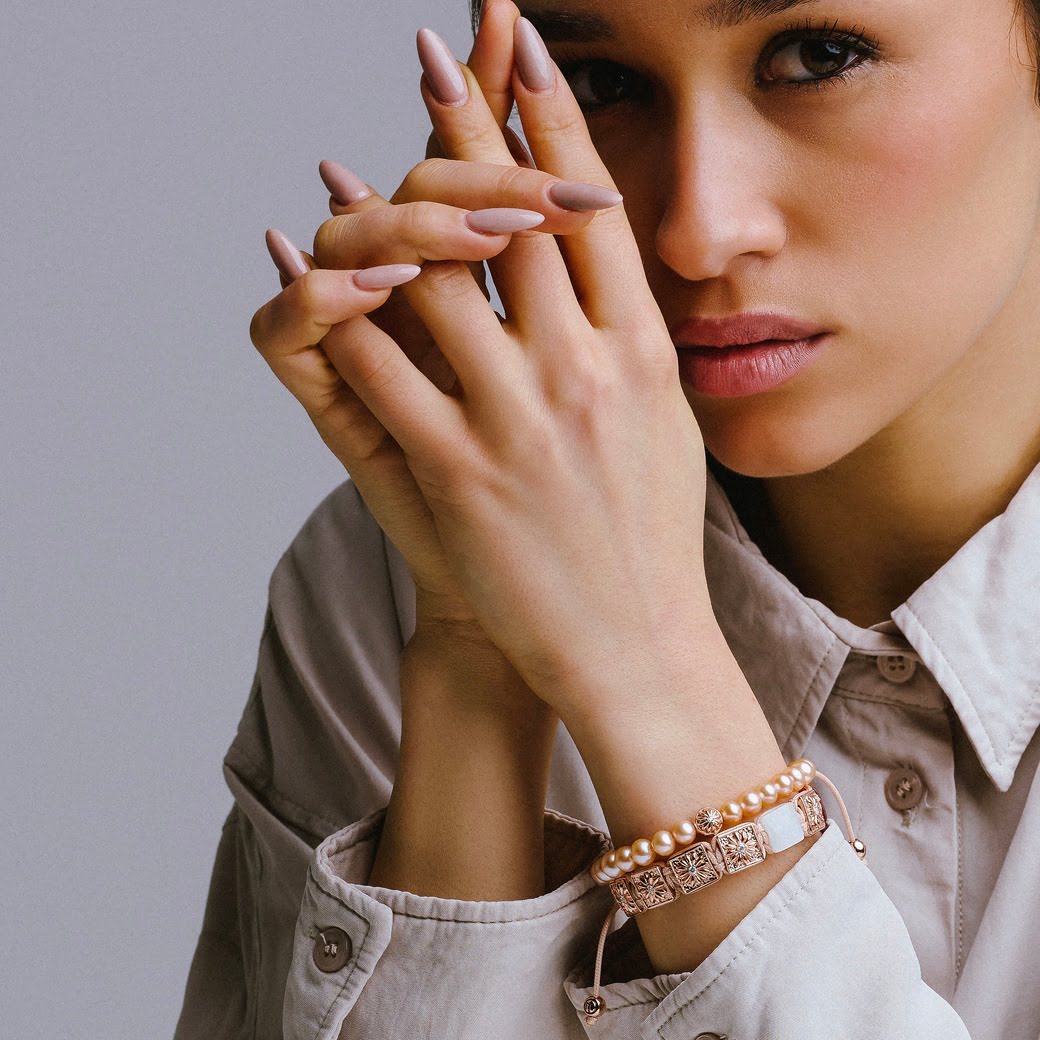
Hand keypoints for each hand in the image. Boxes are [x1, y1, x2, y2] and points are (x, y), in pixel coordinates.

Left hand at [248, 2, 612, 651]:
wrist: (638, 647)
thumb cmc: (651, 539)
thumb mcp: (665, 424)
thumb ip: (632, 343)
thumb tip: (597, 272)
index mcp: (643, 353)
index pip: (590, 209)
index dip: (552, 122)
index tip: (521, 52)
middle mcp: (585, 371)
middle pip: (511, 218)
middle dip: (468, 125)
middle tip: (433, 58)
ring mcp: (520, 421)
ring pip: (436, 280)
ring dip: (386, 213)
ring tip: (350, 171)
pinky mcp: (460, 472)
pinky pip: (383, 371)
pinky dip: (343, 314)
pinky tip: (314, 270)